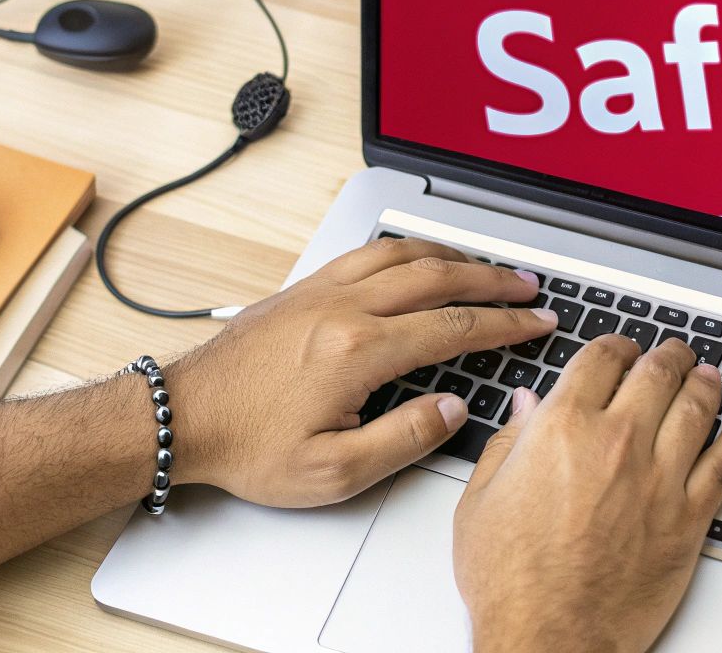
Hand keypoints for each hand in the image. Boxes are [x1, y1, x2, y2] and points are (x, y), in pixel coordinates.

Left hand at [164, 237, 554, 506]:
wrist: (183, 417)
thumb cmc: (248, 447)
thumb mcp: (333, 472)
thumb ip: (404, 440)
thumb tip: (453, 410)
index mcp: (358, 351)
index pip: (454, 327)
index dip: (506, 325)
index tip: (538, 323)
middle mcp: (342, 308)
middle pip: (437, 276)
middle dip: (493, 279)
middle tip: (529, 286)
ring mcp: (320, 291)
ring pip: (402, 254)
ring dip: (453, 255)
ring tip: (487, 265)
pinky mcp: (301, 289)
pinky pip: (367, 253)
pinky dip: (407, 250)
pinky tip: (419, 258)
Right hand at [454, 335, 721, 652]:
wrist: (551, 635)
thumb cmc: (512, 580)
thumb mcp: (482, 499)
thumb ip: (508, 442)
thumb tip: (525, 407)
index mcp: (563, 428)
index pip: (602, 358)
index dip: (616, 345)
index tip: (621, 348)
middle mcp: (618, 442)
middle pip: (657, 374)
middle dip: (668, 356)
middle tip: (675, 353)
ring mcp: (660, 478)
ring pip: (697, 409)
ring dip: (705, 384)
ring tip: (708, 376)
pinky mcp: (689, 518)